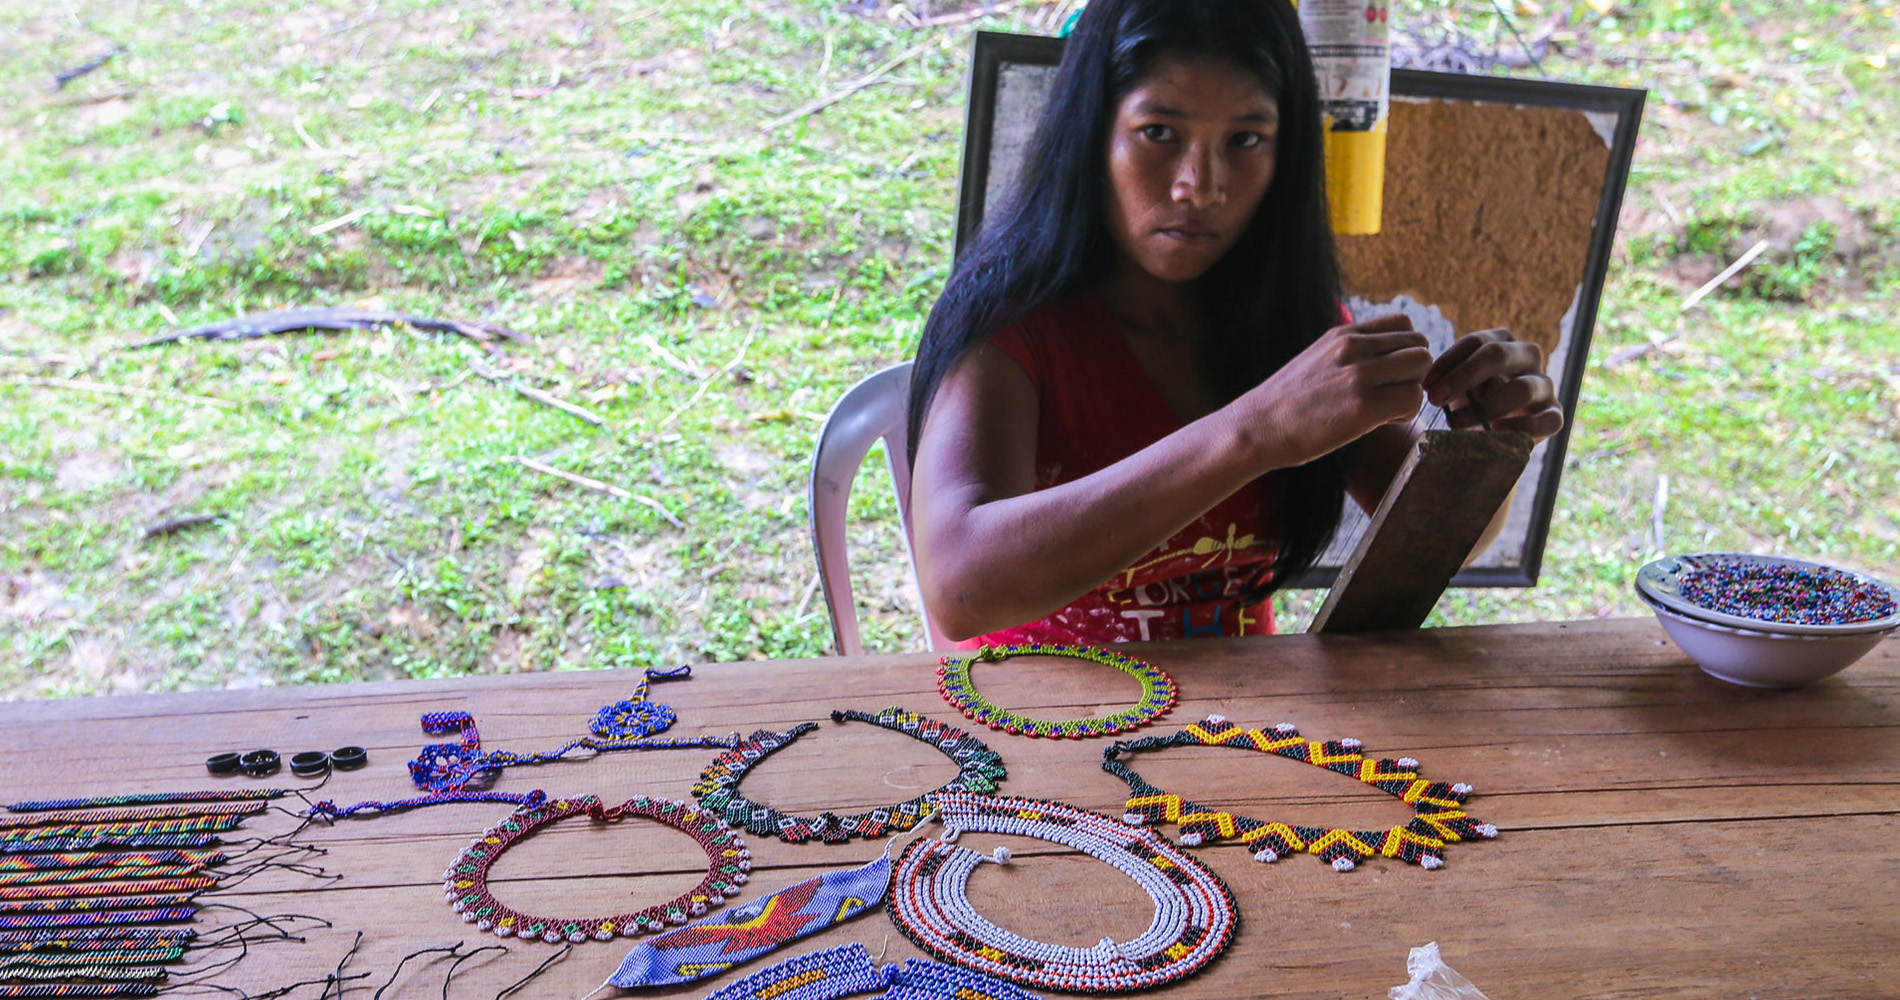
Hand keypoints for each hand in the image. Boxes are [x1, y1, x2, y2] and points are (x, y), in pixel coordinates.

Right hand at [1240, 312, 1432, 467]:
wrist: (1256, 427)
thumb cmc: (1286, 402)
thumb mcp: (1317, 358)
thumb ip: (1349, 352)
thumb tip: (1383, 358)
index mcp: (1343, 334)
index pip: (1403, 324)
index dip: (1406, 350)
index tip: (1392, 373)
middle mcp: (1354, 348)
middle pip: (1419, 345)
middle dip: (1415, 372)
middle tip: (1395, 393)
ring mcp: (1359, 375)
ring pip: (1421, 367)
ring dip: (1413, 390)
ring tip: (1390, 408)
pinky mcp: (1364, 406)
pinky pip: (1413, 398)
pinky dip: (1407, 413)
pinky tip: (1383, 422)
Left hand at [1422, 328, 1562, 440]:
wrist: (1496, 430)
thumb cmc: (1470, 400)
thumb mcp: (1457, 386)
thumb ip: (1447, 380)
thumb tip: (1431, 385)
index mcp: (1502, 342)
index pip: (1475, 342)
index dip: (1448, 362)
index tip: (1426, 385)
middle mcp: (1528, 356)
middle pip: (1498, 354)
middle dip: (1463, 376)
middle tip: (1436, 399)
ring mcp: (1544, 385)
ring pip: (1522, 388)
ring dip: (1485, 407)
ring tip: (1457, 423)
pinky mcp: (1554, 414)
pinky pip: (1546, 420)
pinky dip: (1521, 428)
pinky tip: (1496, 432)